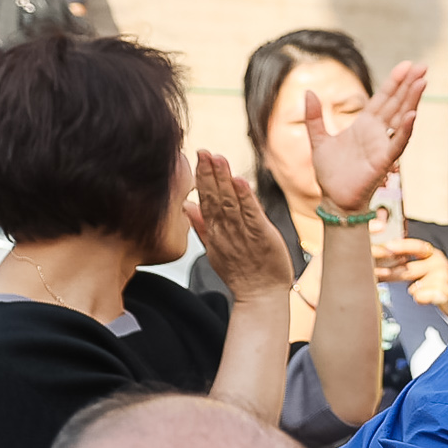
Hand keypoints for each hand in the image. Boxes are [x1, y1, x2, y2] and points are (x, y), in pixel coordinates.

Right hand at [186, 151, 293, 299]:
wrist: (260, 295)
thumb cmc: (242, 273)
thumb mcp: (215, 248)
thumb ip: (201, 225)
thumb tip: (187, 206)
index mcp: (214, 231)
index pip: (205, 199)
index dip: (202, 178)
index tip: (198, 156)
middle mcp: (225, 230)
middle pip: (214, 197)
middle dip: (209, 173)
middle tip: (204, 151)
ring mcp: (242, 233)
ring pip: (230, 202)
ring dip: (224, 179)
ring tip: (218, 159)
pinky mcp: (260, 237)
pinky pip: (251, 215)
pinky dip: (245, 198)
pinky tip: (240, 181)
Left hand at [309, 62, 428, 215]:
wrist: (334, 199)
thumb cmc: (330, 173)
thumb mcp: (318, 139)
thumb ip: (314, 117)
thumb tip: (308, 92)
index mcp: (364, 125)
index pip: (383, 99)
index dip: (395, 82)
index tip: (407, 65)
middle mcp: (377, 133)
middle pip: (396, 103)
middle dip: (409, 85)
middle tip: (423, 67)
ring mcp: (382, 146)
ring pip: (401, 118)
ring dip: (412, 101)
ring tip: (422, 83)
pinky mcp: (383, 161)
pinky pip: (397, 143)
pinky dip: (404, 130)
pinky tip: (412, 115)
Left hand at [375, 236, 447, 322]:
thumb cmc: (438, 282)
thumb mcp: (427, 266)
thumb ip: (407, 263)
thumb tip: (377, 263)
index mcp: (432, 253)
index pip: (414, 246)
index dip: (400, 246)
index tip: (386, 246)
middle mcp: (438, 262)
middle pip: (407, 269)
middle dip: (388, 274)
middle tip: (375, 275)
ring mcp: (443, 277)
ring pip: (413, 286)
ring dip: (411, 290)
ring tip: (420, 290)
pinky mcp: (445, 291)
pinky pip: (421, 297)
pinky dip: (420, 299)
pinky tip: (427, 297)